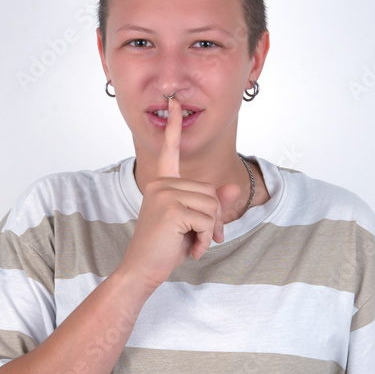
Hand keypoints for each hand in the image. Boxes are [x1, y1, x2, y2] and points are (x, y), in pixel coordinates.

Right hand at [117, 98, 240, 290]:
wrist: (141, 270)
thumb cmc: (163, 248)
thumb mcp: (191, 224)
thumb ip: (210, 205)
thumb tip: (233, 190)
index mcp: (162, 183)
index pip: (170, 150)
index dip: (175, 127)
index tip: (175, 103)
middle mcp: (161, 183)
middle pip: (210, 192)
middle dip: (214, 220)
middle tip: (202, 239)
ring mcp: (165, 194)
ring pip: (211, 206)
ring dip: (209, 232)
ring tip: (192, 245)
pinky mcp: (171, 209)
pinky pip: (207, 220)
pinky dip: (205, 240)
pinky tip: (191, 250)